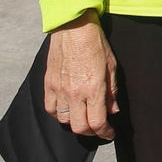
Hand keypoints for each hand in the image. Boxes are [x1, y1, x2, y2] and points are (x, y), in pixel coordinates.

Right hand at [44, 11, 118, 139]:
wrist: (73, 27)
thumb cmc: (95, 43)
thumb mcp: (111, 66)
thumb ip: (112, 92)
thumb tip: (113, 111)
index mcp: (93, 88)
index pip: (97, 122)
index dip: (105, 133)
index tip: (109, 134)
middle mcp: (74, 92)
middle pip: (79, 127)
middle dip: (91, 132)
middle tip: (98, 129)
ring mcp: (59, 89)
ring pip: (64, 120)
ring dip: (75, 123)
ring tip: (84, 118)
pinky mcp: (48, 84)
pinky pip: (50, 109)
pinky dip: (59, 114)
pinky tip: (68, 110)